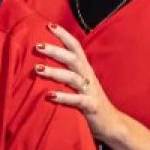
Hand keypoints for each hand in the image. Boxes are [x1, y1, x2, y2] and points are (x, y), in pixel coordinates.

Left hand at [35, 23, 121, 142]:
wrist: (111, 124)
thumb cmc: (88, 101)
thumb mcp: (78, 83)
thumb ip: (66, 72)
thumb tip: (41, 61)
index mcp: (84, 69)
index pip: (75, 47)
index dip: (64, 35)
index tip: (49, 25)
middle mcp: (88, 77)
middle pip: (72, 58)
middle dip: (55, 50)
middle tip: (37, 46)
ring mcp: (91, 91)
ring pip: (73, 77)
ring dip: (55, 72)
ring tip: (37, 69)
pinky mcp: (91, 106)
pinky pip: (77, 100)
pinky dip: (63, 97)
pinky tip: (49, 96)